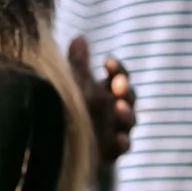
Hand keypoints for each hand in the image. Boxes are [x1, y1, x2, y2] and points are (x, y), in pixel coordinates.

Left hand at [68, 36, 136, 183]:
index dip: (117, 70)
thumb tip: (80, 37)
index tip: (107, 61)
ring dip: (126, 114)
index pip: (118, 78)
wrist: (63, 151)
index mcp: (107, 93)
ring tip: (119, 108)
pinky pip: (121, 149)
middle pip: (128, 98)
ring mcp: (115, 132)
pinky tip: (118, 139)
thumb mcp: (74, 86)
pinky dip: (121, 143)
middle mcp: (115, 112)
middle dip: (125, 90)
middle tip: (118, 84)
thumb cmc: (73, 113)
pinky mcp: (110, 153)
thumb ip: (78, 64)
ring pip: (128, 123)